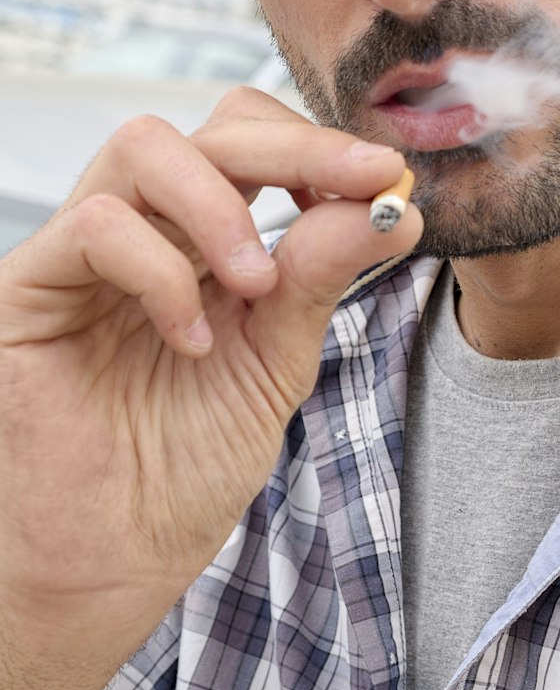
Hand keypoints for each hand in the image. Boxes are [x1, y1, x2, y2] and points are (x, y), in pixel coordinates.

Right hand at [0, 88, 419, 636]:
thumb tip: (393, 205)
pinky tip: (191, 339)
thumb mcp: (275, 366)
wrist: (110, 560)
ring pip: (143, 146)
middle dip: (297, 146)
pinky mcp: (29, 290)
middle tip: (363, 180)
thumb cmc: (181, 472)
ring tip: (259, 284)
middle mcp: (146, 235)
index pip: (253, 145)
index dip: (320, 146)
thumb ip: (319, 281)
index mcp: (203, 246)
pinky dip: (161, 271)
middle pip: (210, 129)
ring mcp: (84, 257)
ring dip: (225, 203)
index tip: (389, 177)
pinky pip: (95, 227)